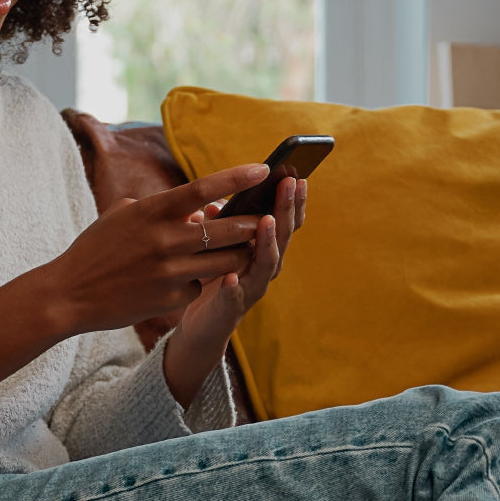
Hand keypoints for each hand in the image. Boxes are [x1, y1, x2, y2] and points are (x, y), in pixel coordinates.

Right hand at [48, 161, 275, 337]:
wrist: (69, 294)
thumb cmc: (96, 249)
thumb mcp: (122, 216)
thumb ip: (160, 208)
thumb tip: (197, 209)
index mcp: (152, 211)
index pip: (203, 188)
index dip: (237, 177)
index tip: (263, 168)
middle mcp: (164, 240)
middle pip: (226, 228)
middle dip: (251, 223)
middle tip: (265, 217)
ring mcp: (169, 272)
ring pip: (225, 261)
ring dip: (238, 254)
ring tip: (244, 248)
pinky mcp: (170, 300)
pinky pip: (200, 286)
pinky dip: (199, 281)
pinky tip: (187, 280)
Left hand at [164, 174, 307, 405]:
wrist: (203, 325)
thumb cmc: (214, 277)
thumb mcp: (217, 245)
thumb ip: (221, 225)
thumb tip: (214, 203)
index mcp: (263, 249)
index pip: (285, 221)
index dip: (292, 200)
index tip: (296, 175)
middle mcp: (264, 267)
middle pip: (282, 236)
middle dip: (287, 208)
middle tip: (290, 183)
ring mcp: (251, 288)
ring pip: (266, 264)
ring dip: (268, 241)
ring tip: (267, 221)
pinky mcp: (231, 309)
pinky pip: (233, 298)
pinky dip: (233, 287)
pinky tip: (229, 277)